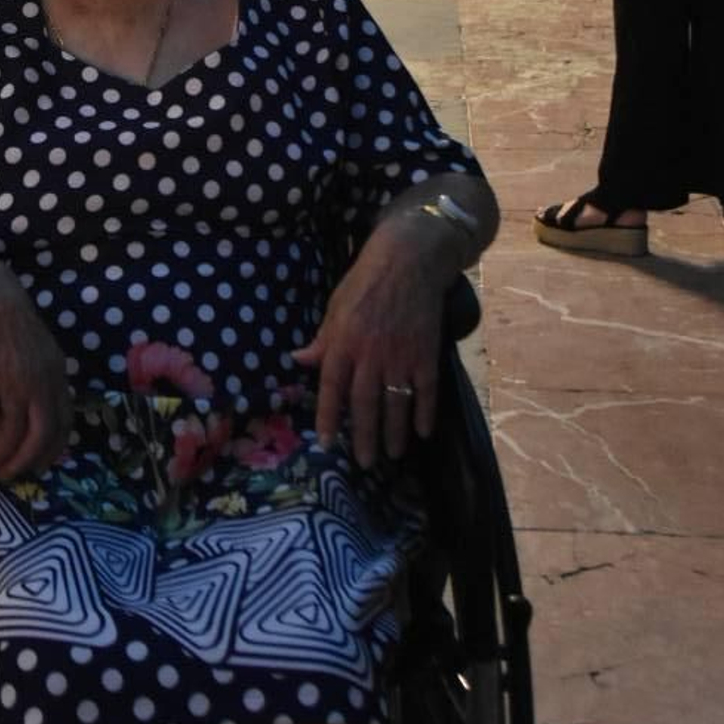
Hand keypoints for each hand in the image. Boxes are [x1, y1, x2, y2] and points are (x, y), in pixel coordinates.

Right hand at [0, 263, 73, 480]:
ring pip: (9, 435)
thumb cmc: (6, 322)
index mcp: (57, 373)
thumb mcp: (36, 349)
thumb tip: (36, 414)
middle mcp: (41, 380)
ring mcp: (14, 381)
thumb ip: (41, 378)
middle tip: (8, 476)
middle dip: (23, 462)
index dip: (51, 450)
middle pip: (40, 435)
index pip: (63, 422)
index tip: (38, 467)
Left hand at [294, 228, 448, 468]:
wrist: (409, 261)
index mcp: (343, 343)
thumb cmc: (365, 282)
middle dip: (364, 437)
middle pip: (365, 405)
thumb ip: (321, 340)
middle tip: (365, 462)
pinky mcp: (426, 354)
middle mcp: (371, 355)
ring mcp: (401, 357)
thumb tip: (298, 361)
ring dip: (394, 433)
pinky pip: (426, 392)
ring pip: (396, 404)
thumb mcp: (334, 308)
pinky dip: (425, 413)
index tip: (326, 443)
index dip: (329, 418)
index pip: (332, 389)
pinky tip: (422, 432)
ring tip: (392, 454)